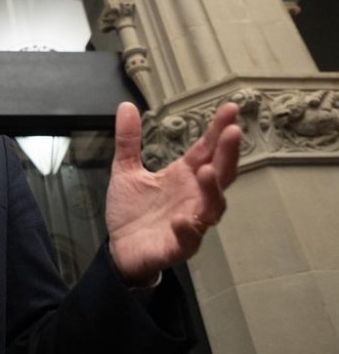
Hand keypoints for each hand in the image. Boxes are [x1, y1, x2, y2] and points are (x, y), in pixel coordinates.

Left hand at [106, 102, 241, 285]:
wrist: (120, 248)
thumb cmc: (132, 210)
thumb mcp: (125, 170)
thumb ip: (128, 140)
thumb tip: (126, 106)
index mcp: (183, 176)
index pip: (206, 149)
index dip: (218, 130)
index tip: (230, 108)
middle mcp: (193, 197)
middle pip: (220, 173)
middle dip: (227, 153)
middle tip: (232, 131)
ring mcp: (191, 221)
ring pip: (213, 206)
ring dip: (212, 189)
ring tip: (206, 170)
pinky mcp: (179, 245)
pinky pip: (189, 238)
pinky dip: (188, 228)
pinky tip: (182, 219)